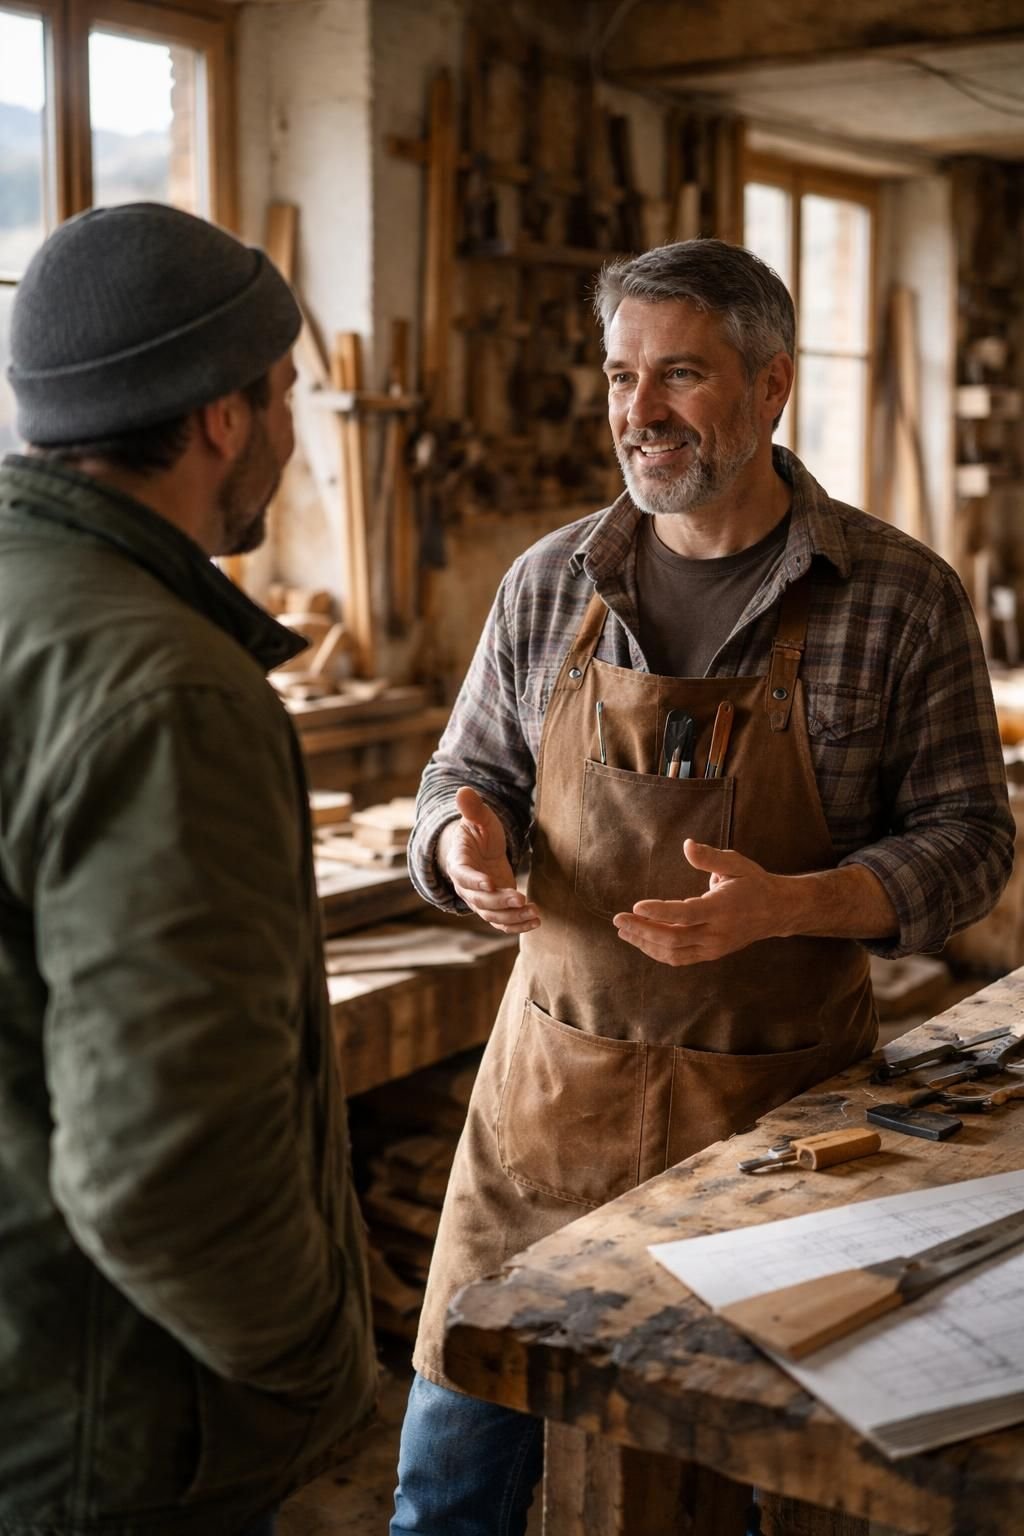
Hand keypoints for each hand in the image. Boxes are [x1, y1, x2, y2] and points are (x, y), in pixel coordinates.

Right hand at [437, 786, 539, 934]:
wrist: (479, 852)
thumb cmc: (478, 832)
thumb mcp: (478, 819)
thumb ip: (472, 809)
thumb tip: (463, 791)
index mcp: (459, 864)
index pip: (463, 876)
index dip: (475, 881)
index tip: (490, 884)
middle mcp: (466, 887)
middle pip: (479, 901)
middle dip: (500, 902)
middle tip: (520, 899)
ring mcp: (479, 900)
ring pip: (491, 916)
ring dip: (512, 917)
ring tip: (534, 913)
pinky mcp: (494, 908)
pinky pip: (502, 922)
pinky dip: (517, 925)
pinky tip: (536, 921)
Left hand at [612, 839, 785, 965]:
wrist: (777, 911)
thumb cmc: (753, 882)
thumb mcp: (737, 864)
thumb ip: (710, 857)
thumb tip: (687, 845)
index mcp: (723, 909)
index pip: (686, 915)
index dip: (659, 912)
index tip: (635, 906)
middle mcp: (717, 933)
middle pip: (673, 938)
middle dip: (642, 930)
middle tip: (618, 919)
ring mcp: (714, 948)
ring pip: (674, 953)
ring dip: (645, 943)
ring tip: (624, 931)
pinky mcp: (711, 954)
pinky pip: (680, 958)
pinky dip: (657, 952)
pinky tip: (642, 940)